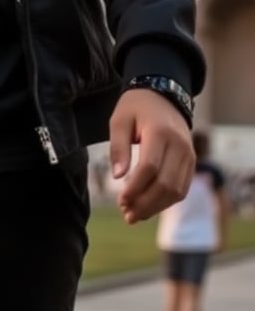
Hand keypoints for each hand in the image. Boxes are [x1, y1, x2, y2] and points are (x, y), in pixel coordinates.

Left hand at [110, 88, 194, 223]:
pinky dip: (166, 201)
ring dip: (156, 207)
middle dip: (146, 204)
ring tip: (135, 215)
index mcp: (160, 132)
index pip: (150, 168)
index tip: (120, 200)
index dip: (135, 188)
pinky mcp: (192, 162)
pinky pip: (182, 188)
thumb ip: (118, 147)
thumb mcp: (119, 120)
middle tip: (127, 214)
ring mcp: (189, 155)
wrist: (163, 95)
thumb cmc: (136, 107)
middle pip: (165, 184)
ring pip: (176, 190)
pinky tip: (149, 206)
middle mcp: (179, 145)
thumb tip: (117, 177)